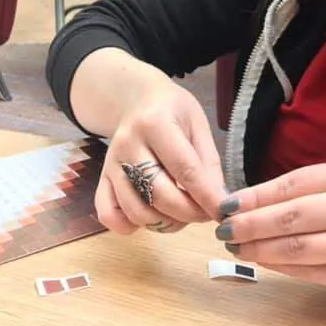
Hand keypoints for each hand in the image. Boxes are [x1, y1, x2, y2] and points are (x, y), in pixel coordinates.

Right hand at [96, 83, 225, 235]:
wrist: (136, 100)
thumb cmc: (173, 112)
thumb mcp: (198, 126)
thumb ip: (209, 164)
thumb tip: (219, 204)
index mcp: (155, 123)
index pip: (185, 169)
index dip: (207, 197)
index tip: (224, 212)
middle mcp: (128, 144)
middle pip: (160, 194)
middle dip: (189, 213)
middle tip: (205, 213)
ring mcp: (111, 163)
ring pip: (137, 210)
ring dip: (166, 222)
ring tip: (182, 213)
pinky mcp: (102, 178)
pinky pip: (108, 214)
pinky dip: (129, 226)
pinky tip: (150, 215)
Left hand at [215, 163, 325, 310]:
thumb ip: (303, 192)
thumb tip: (246, 202)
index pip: (294, 184)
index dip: (256, 196)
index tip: (228, 204)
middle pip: (294, 217)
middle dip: (252, 224)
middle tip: (224, 229)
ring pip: (300, 249)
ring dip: (261, 250)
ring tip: (237, 246)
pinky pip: (311, 273)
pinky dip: (281, 267)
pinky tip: (262, 261)